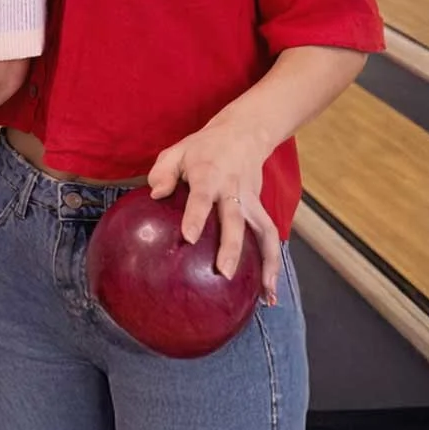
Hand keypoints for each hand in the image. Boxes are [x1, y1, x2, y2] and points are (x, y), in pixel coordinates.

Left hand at [147, 122, 282, 304]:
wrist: (243, 134)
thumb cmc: (202, 148)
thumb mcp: (177, 151)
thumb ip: (163, 171)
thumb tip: (155, 194)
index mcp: (209, 174)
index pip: (202, 197)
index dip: (196, 216)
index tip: (188, 238)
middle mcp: (234, 190)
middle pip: (236, 221)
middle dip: (232, 248)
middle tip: (224, 273)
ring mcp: (251, 201)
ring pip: (264, 232)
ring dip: (268, 263)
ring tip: (266, 295)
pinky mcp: (261, 209)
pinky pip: (270, 237)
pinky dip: (273, 263)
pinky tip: (269, 291)